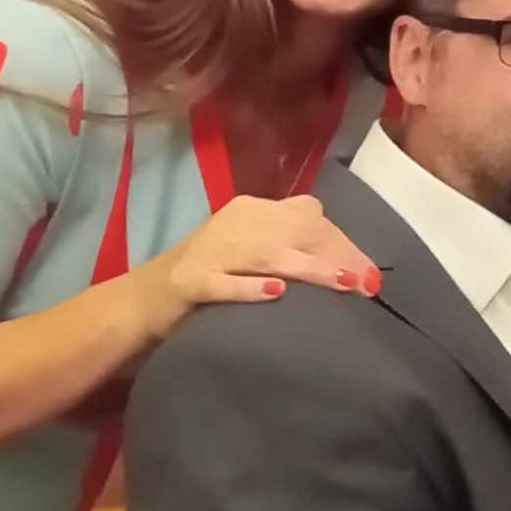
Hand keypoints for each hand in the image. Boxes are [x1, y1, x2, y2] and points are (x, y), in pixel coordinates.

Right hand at [133, 194, 377, 339]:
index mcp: (250, 211)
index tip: (369, 272)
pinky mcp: (189, 283)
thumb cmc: (208, 276)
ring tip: (343, 284)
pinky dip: (249, 287)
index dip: (341, 242)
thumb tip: (348, 264)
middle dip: (335, 255)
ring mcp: (209, 253)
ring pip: (268, 255)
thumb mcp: (250, 250)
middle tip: (366, 283)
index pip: (307, 216)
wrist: (142, 299)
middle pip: (294, 230)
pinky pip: (222, 283)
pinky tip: (276, 293)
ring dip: (309, 268)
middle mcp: (233, 225)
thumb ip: (288, 246)